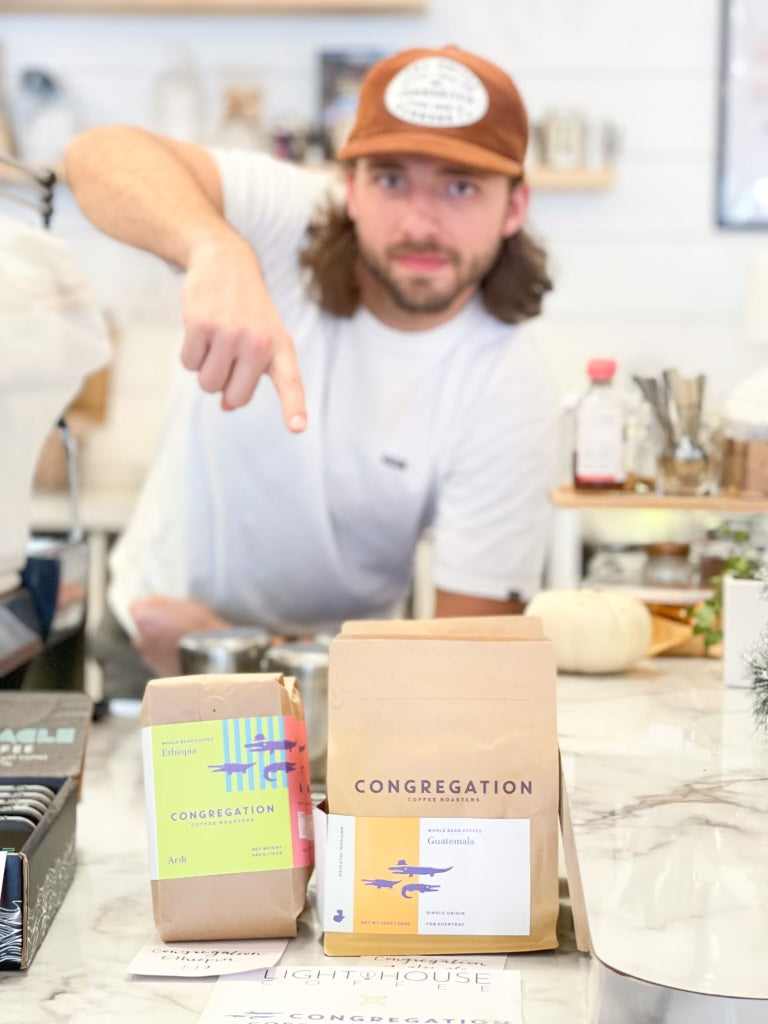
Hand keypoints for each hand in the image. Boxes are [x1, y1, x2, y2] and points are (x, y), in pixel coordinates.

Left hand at [130, 594, 228, 677]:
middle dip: (153, 627)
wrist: (211, 657)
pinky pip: (159, 661)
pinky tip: (182, 654)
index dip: (150, 607)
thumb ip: (164, 601)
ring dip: (159, 644)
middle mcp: (140, 639)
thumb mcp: (186, 605)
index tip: (161, 608)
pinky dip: (166, 658)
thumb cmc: (200, 627)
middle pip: (142, 629)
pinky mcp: (158, 672)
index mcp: (144, 618)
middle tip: (173, 625)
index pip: (136, 607)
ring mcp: (148, 658)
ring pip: (150, 647)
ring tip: (180, 642)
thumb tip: (153, 599)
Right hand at [180, 236, 306, 429]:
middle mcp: (259, 342)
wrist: (226, 263)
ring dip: (205, 368)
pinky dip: (189, 354)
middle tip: (227, 357)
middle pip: (233, 396)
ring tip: (215, 339)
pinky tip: (200, 330)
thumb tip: (227, 405)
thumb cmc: (248, 310)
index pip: (290, 382)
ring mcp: (230, 333)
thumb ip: (251, 374)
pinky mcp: (201, 324)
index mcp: (280, 347)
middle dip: (224, 385)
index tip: (298, 428)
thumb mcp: (264, 337)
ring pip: (207, 383)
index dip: (294, 407)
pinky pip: (188, 364)